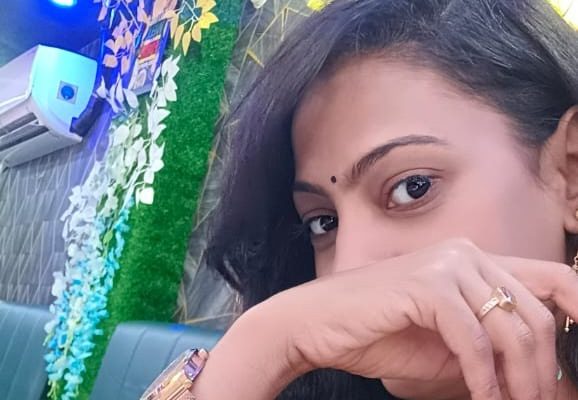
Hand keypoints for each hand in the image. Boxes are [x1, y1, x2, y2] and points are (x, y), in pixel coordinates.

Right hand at [261, 238, 577, 399]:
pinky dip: (483, 376)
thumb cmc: (376, 333)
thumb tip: (537, 377)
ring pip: (510, 326)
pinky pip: (473, 338)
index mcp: (472, 261)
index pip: (549, 277)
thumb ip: (489, 350)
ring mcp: (445, 264)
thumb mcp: (446, 345)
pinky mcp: (425, 284)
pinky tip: (482, 397)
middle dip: (544, 369)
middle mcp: (464, 253)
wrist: (317, 324)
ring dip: (518, 379)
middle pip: (534, 311)